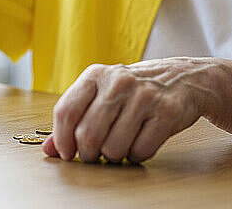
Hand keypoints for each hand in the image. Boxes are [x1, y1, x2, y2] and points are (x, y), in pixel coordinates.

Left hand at [43, 57, 219, 162]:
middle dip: (89, 154)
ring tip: (120, 145)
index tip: (67, 153)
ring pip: (114, 147)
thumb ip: (73, 119)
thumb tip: (49, 149)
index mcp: (96, 75)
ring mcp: (144, 96)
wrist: (182, 78)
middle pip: (88, 135)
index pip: (66, 112)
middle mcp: (118, 82)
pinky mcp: (167, 112)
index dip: (62, 139)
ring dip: (114, 156)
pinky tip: (139, 142)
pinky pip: (141, 151)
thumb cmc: (133, 90)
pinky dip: (137, 155)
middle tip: (95, 154)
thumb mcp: (100, 95)